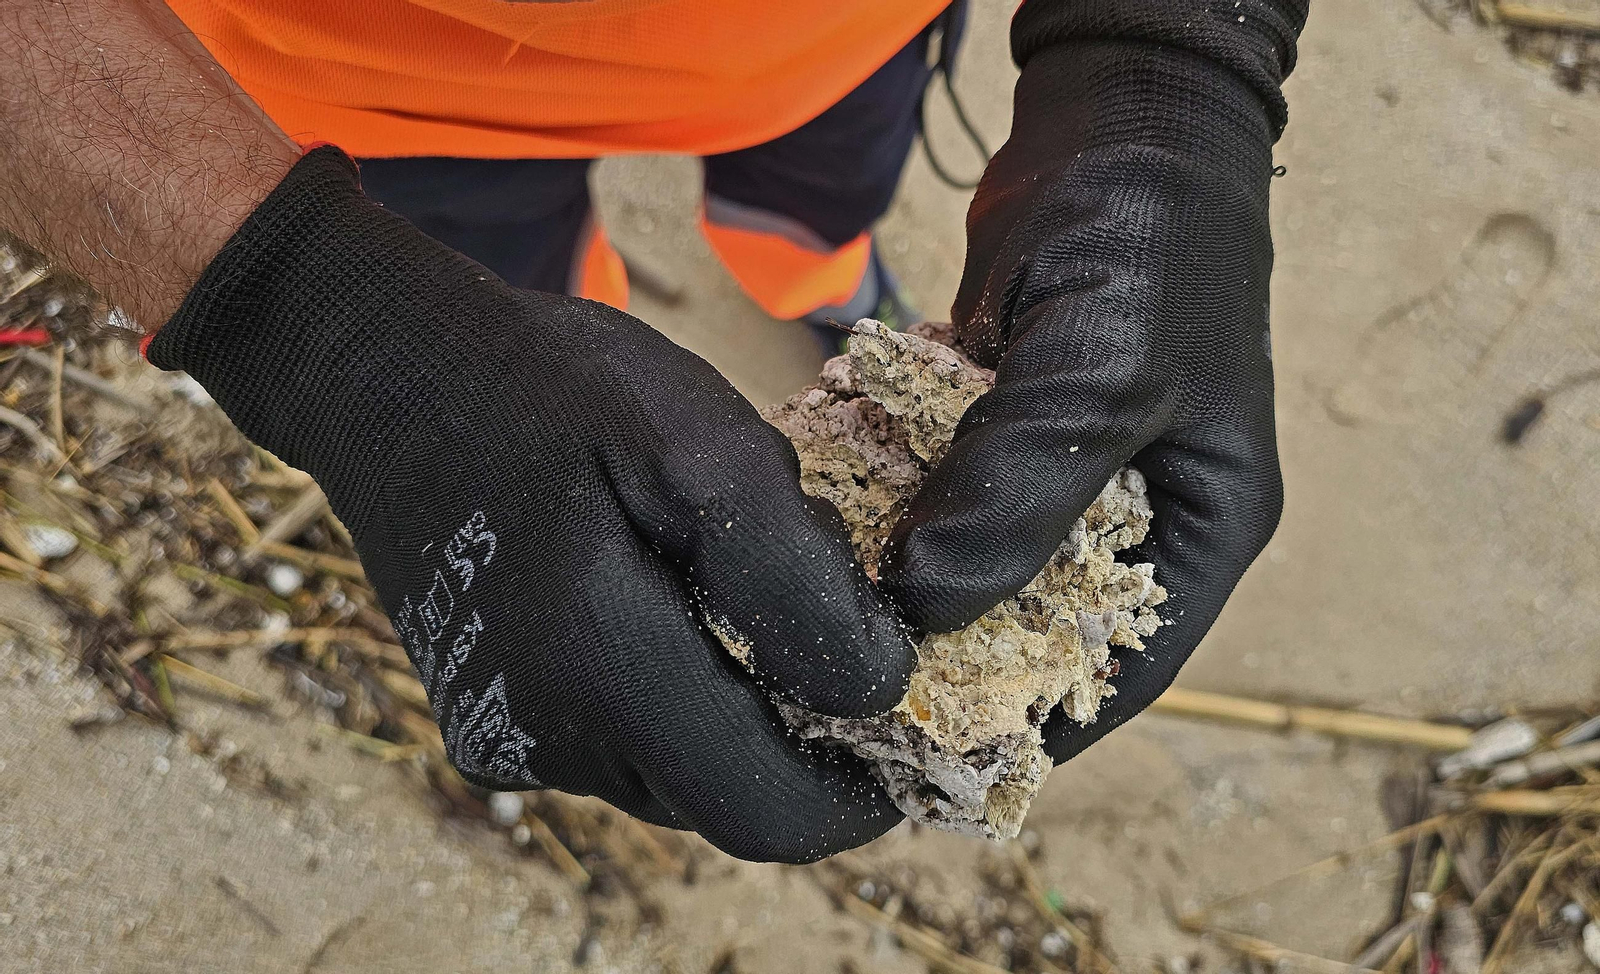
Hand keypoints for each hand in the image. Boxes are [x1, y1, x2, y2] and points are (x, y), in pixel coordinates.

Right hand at [148, 148, 915, 861]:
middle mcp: (543, 733)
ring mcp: (508, 738)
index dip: (860, 792)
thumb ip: (794, 576)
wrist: (390, 374)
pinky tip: (671, 596)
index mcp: (596, 659)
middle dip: (808, 738)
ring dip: (743, 709)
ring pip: (681, 776)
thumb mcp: (698, 440)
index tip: (909, 715)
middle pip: (730, 799)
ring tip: (738, 584)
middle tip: (838, 626)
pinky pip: (627, 745)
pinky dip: (682, 695)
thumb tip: (878, 687)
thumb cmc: (551, 387)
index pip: (767, 809)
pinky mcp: (495, 725)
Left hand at [880, 38, 1291, 761]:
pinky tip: (817, 535)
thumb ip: (1023, 490)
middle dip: (952, 661)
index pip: (1120, 668)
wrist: (1115, 120)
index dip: (1033, 727)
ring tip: (814, 630)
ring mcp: (1061, 469)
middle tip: (845, 704)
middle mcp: (1133, 515)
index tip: (931, 767)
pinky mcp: (1001, 426)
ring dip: (908, 586)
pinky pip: (942, 493)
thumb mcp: (1103, 371)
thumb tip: (926, 607)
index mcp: (1199, 528)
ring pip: (979, 561)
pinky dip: (890, 511)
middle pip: (1038, 626)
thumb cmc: (1148, 242)